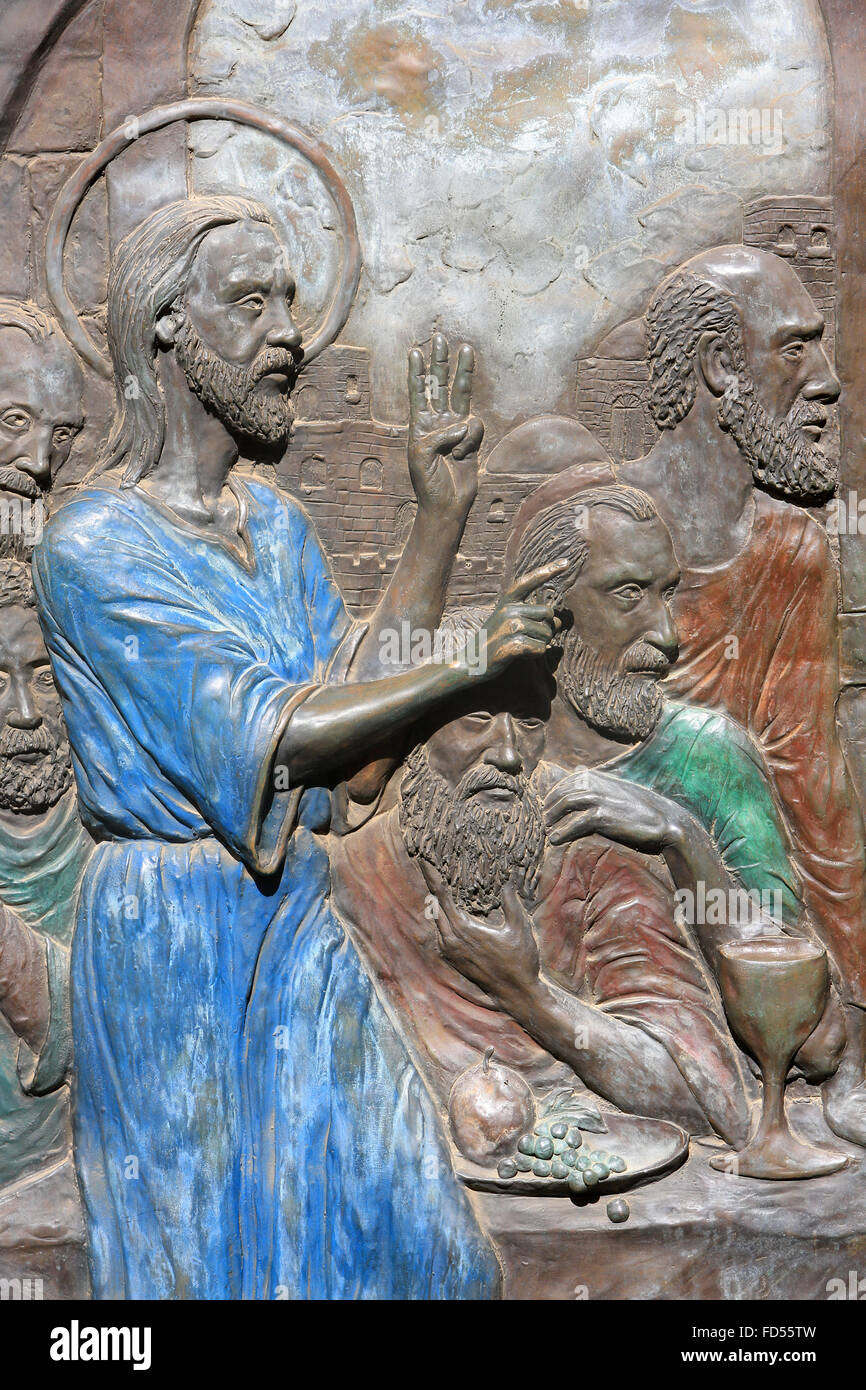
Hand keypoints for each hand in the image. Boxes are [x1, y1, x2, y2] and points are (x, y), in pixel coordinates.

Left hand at [407, 334, 483, 520]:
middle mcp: (437, 422)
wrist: (446, 503)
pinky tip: (460, 455)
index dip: (417, 372)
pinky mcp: (472, 439)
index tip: (416, 351)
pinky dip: (468, 440)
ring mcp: (456, 428)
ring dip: (463, 371)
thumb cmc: (427, 481)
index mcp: (419, 424)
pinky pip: (474, 427)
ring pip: (461, 394)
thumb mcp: (420, 454)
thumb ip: (437, 434)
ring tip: (465, 349)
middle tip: (441, 339)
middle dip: (441, 362)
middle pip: (440, 385)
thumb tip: (464, 422)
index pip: (418, 392)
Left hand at [419, 862, 540, 1004]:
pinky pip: (441, 933)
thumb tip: (507, 880)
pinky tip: (448, 911)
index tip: (424, 860)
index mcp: (463, 930)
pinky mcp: (452, 959)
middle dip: (432, 886)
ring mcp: (449, 951)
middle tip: (428, 864)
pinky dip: (442, 919)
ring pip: (436, 921)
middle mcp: (451, 941)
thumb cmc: (520, 960)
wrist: (516, 993)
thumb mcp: (520, 928)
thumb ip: (511, 902)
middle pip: (434, 906)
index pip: (441, 897)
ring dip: (437, 903)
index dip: (433, 878)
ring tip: (439, 884)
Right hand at [477, 563, 566, 678]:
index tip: (567, 561)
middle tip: (530, 637)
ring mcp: (509, 628)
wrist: (469, 663)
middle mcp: (508, 610)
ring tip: (521, 647)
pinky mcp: (512, 646)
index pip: (529, 581)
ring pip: (547, 634)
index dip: (548, 570)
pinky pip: (540, 649)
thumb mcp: (508, 621)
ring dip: (540, 644)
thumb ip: (533, 617)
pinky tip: (520, 655)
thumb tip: (559, 622)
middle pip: (548, 614)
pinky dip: (535, 655)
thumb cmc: (494, 641)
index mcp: (507, 602)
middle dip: (547, 628)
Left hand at [544, 768, 681, 854]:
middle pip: (562, 793)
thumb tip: (578, 768)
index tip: (546, 806)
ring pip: (565, 805)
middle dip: (549, 807)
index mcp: (599, 776)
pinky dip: (562, 832)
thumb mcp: (618, 786)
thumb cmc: (641, 806)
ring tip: (546, 830)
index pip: (566, 781)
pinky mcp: (602, 817)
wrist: (664, 821)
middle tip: (543, 820)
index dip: (553, 794)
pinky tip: (555, 840)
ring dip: (552, 818)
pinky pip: (575, 824)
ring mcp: (599, 799)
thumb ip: (597, 779)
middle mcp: (597, 784)